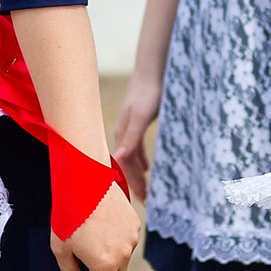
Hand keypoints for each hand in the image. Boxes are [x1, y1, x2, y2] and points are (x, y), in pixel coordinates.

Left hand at [50, 182, 139, 270]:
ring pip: (123, 262)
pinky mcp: (135, 224)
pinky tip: (100, 230)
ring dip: (111, 263)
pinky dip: (116, 245)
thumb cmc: (68, 215)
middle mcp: (124, 254)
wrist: (84, 179)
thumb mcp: (61, 249)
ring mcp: (132, 238)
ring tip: (91, 246)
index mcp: (105, 264)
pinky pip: (127, 243)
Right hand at [109, 71, 161, 199]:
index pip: (125, 165)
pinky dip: (141, 160)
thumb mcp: (141, 117)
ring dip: (137, 173)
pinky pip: (137, 148)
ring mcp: (130, 128)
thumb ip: (132, 138)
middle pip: (127, 164)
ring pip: (131, 157)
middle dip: (134, 182)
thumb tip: (118, 157)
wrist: (152, 70)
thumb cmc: (148, 92)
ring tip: (146, 189)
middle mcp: (123, 133)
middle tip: (146, 200)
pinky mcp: (138, 122)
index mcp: (123, 134)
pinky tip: (148, 167)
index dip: (132, 182)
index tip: (142, 199)